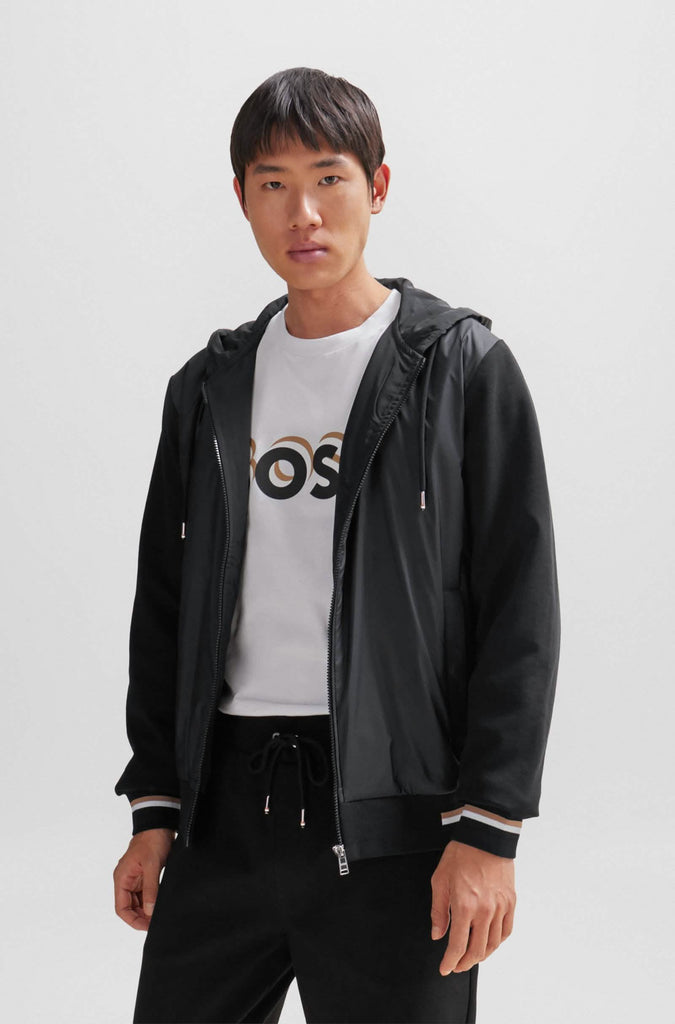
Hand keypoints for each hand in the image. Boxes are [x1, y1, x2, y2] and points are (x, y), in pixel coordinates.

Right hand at [113, 828, 175, 930]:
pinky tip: (159, 906)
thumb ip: (151, 889)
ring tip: (158, 917)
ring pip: (137, 902)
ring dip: (146, 911)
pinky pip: (145, 894)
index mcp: (122, 878)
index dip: (132, 920)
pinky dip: (151, 901)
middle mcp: (126, 880)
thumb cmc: (152, 840)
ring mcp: (135, 878)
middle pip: (129, 907)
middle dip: (141, 917)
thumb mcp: (152, 865)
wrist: (159, 824)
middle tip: (156, 923)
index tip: (147, 926)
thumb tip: (149, 911)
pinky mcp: (145, 876)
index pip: (121, 908)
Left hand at [430, 839, 515, 974]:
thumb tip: (438, 934)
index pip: (458, 946)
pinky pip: (506, 930)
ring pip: (493, 944)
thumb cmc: (460, 854)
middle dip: (465, 963)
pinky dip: (497, 942)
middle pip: (477, 950)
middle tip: (456, 966)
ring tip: (471, 957)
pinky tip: (489, 942)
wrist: (485, 836)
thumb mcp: (440, 880)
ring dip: (481, 956)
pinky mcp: (510, 901)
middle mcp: (485, 910)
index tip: (445, 969)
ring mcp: (500, 907)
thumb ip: (438, 911)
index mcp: (465, 905)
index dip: (450, 962)